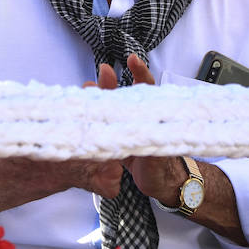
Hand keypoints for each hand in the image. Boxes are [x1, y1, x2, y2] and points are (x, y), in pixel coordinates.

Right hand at [88, 55, 180, 205]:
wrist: (162, 188)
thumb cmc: (164, 172)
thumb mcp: (158, 162)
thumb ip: (149, 148)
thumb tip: (142, 135)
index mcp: (152, 118)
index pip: (146, 89)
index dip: (139, 73)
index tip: (132, 60)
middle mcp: (140, 119)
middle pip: (124, 95)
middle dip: (111, 82)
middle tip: (102, 71)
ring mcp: (130, 129)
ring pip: (113, 107)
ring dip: (101, 97)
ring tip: (87, 88)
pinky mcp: (120, 141)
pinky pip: (107, 123)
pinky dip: (96, 116)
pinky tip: (85, 111)